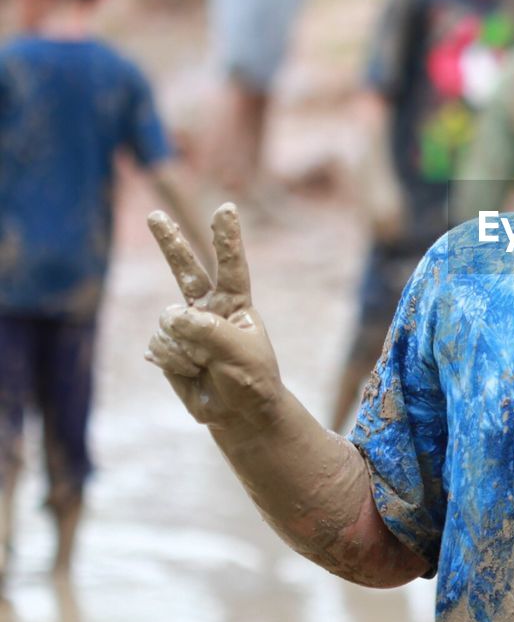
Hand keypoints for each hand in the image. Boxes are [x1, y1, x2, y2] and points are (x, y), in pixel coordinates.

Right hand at [145, 204, 282, 428]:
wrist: (237, 412)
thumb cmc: (250, 380)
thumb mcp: (240, 355)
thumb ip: (208, 332)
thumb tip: (170, 315)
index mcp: (235, 304)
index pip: (231, 266)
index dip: (227, 238)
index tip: (226, 209)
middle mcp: (208, 309)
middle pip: (185, 270)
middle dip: (169, 242)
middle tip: (155, 215)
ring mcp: (185, 327)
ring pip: (168, 324)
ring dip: (185, 350)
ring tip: (205, 365)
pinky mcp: (168, 346)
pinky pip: (159, 346)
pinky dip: (174, 363)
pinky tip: (190, 372)